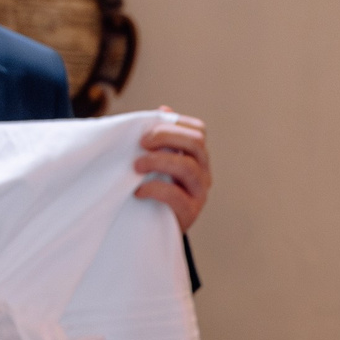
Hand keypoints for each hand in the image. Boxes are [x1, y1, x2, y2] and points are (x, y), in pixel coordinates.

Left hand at [134, 108, 211, 231]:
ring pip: (188, 167)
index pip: (198, 131)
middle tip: (142, 143)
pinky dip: (155, 189)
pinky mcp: (190, 212)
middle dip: (167, 137)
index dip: (174, 125)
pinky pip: (176, 196)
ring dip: (159, 161)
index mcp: (197, 157)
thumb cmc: (155, 191)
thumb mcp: (157, 163)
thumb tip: (164, 109)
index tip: (147, 131)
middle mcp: (203, 172)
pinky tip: (138, 191)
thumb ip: (160, 138)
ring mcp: (199, 193)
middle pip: (196, 143)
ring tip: (137, 165)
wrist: (156, 231)